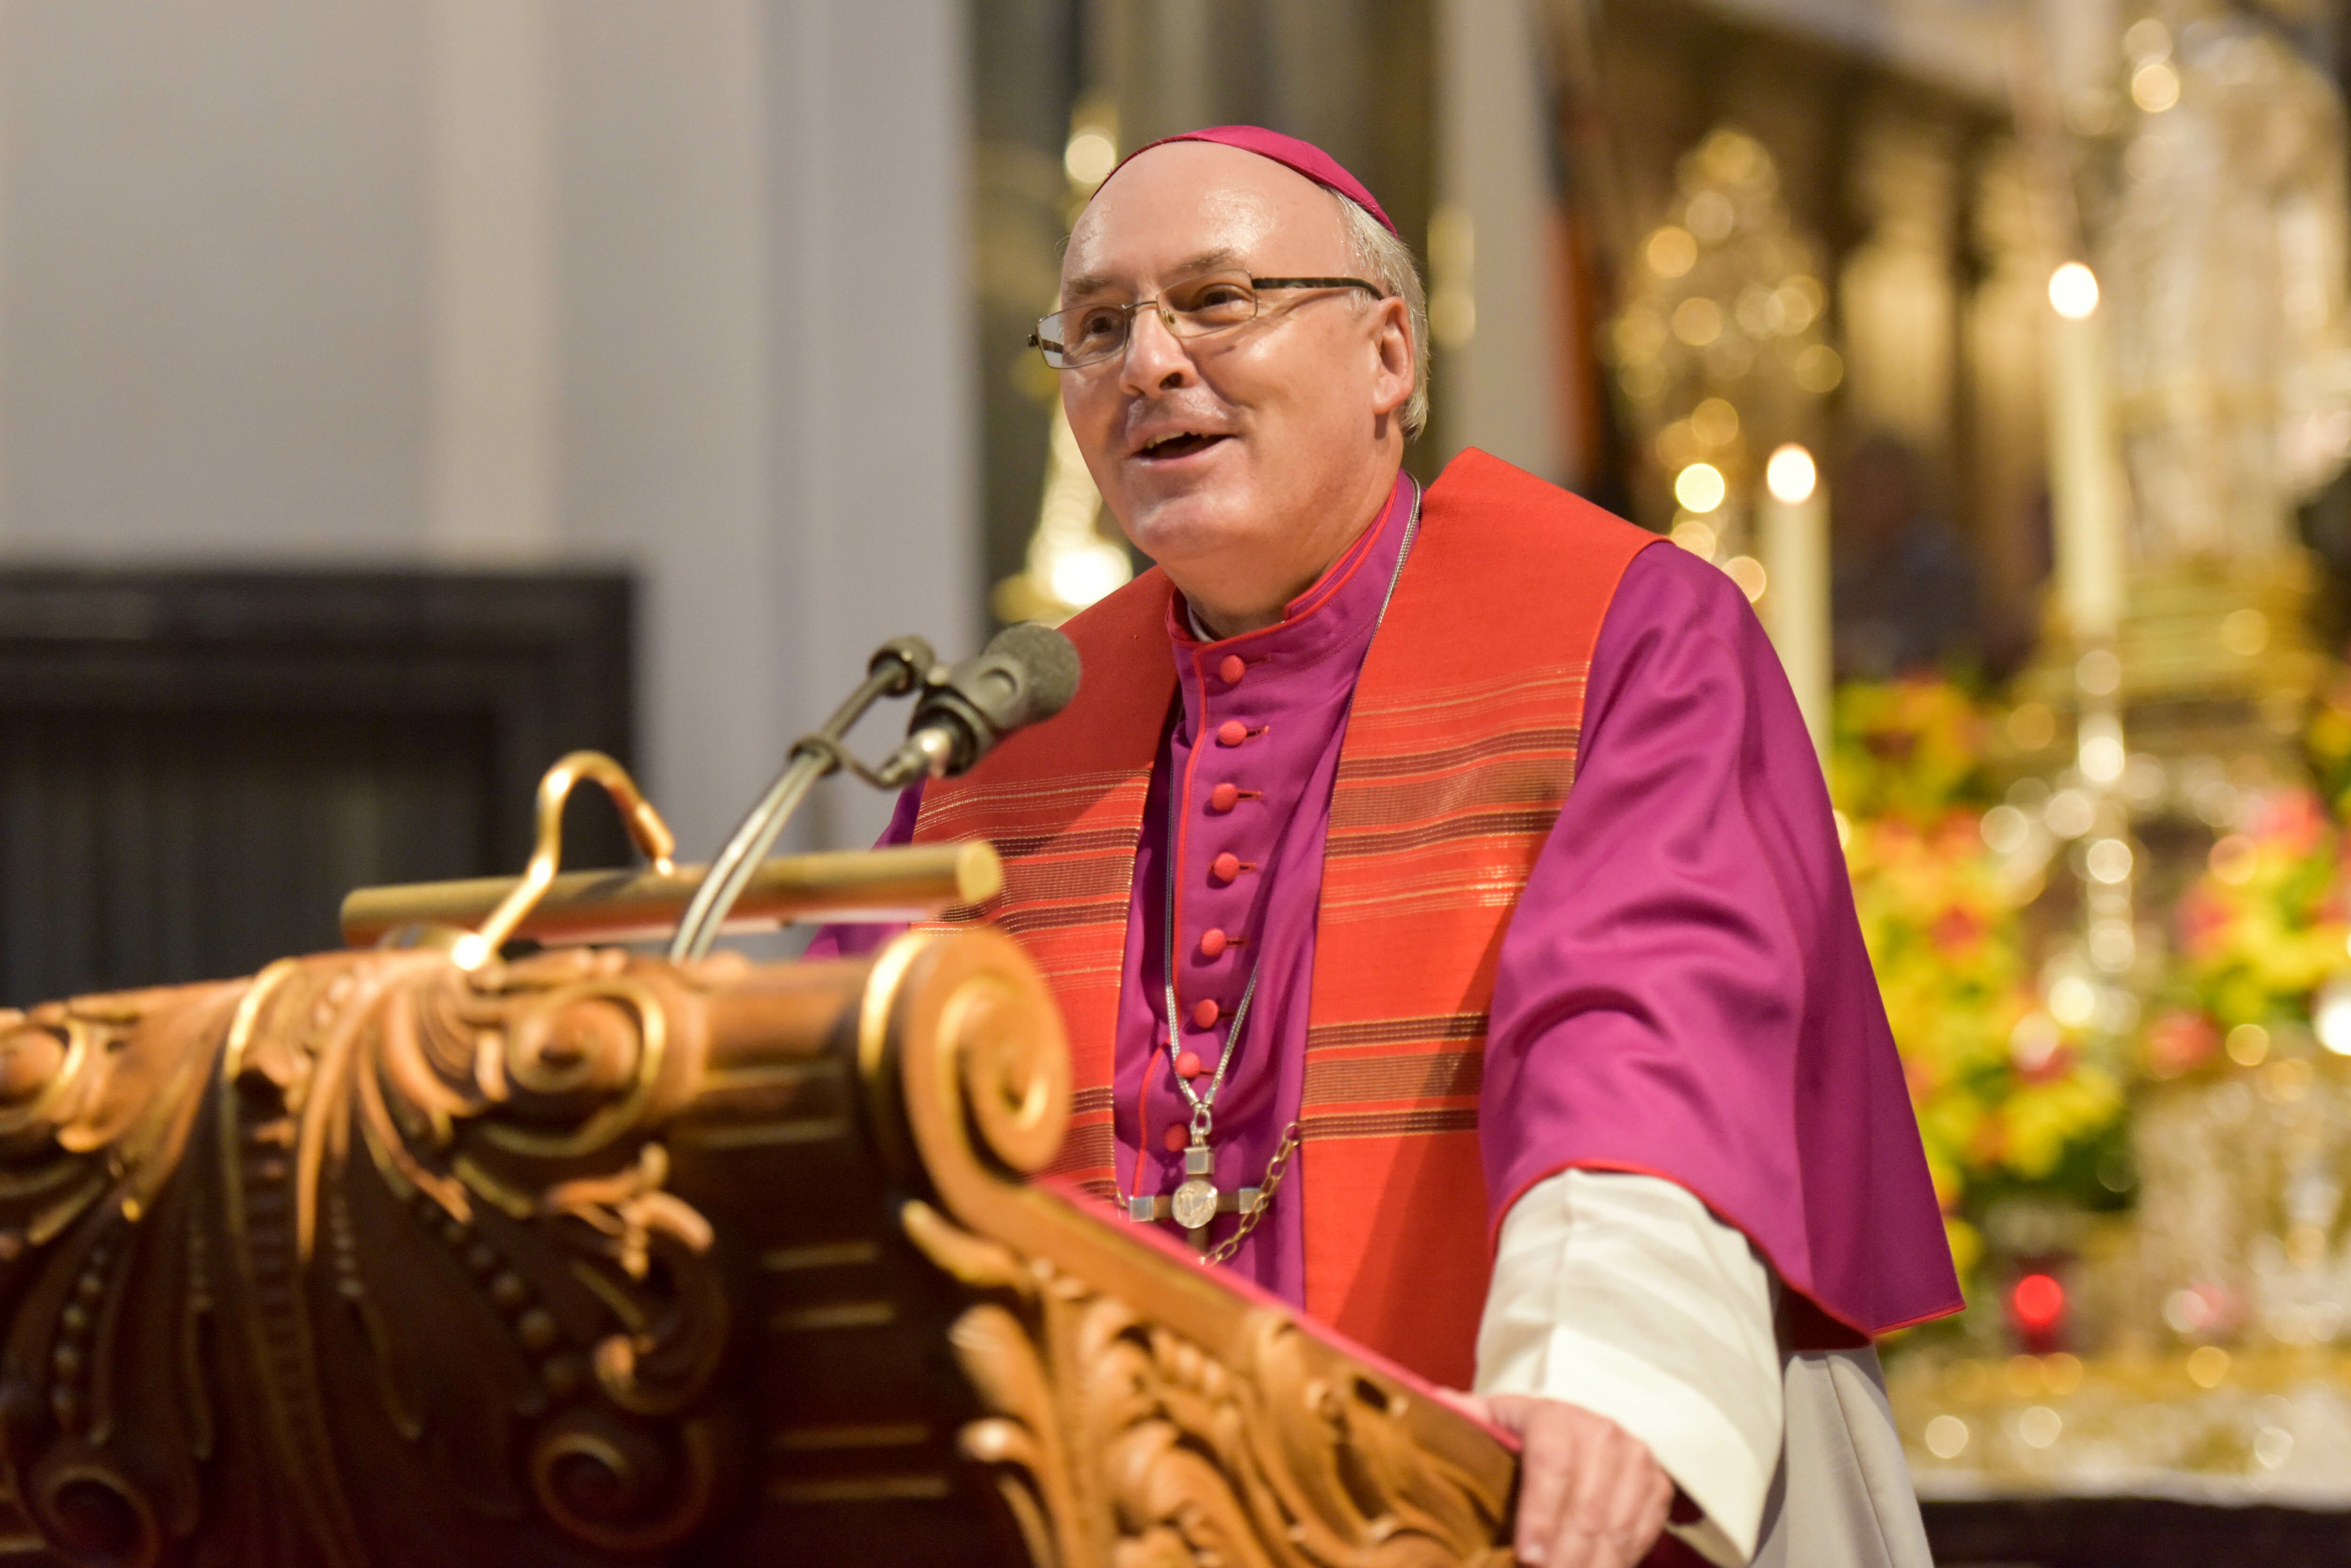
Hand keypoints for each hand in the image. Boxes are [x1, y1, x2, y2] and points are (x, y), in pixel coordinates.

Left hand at [1447, 1392, 1674, 1566]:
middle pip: (1586, 1506)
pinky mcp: (1657, 1484)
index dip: (1540, 1513)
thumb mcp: (1495, 1421)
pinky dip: (1622, 1560)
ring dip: (1595, 1564)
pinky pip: (1643, 1531)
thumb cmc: (1525, 1434)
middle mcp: (1601, 1432)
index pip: (1552, 1463)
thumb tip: (1427, 1409)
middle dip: (1565, 1555)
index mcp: (1555, 1416)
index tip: (1527, 1555)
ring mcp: (1635, 1458)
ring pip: (1616, 1525)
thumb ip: (1466, 1419)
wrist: (1581, 1426)